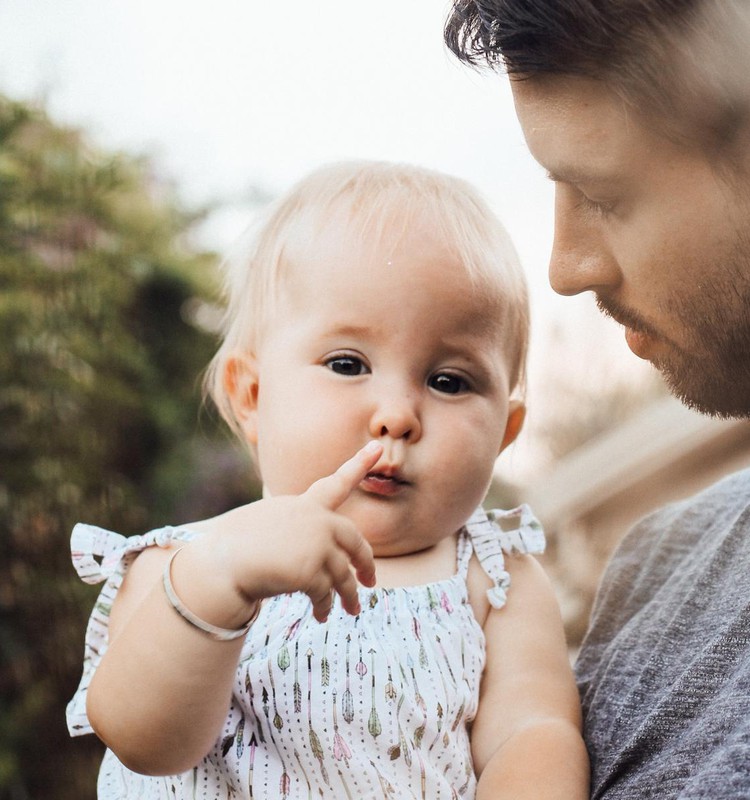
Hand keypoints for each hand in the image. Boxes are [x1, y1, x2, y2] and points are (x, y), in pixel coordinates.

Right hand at [212, 441, 382, 621]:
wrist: (220, 563)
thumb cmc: (235, 546)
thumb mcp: (269, 523)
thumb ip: (299, 529)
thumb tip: (318, 552)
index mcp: (304, 505)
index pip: (336, 483)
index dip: (359, 464)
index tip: (377, 447)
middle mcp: (315, 520)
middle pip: (354, 540)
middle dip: (365, 563)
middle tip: (370, 580)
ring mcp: (316, 544)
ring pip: (343, 574)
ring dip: (350, 595)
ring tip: (353, 609)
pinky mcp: (311, 570)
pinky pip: (326, 593)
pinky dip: (324, 606)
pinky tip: (320, 615)